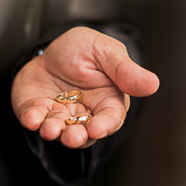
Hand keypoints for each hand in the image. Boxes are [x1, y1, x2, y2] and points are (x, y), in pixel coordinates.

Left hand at [12, 27, 159, 148]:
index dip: (104, 125)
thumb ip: (125, 71)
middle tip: (71, 136)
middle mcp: (84, 114)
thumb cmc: (84, 50)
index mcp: (107, 100)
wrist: (50, 49)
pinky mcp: (36, 111)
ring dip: (54, 131)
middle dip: (77, 136)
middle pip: (84, 133)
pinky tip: (32, 119)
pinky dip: (32, 121)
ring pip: (59, 130)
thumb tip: (153, 84)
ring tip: (50, 128)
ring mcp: (60, 115)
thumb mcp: (106, 52)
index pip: (110, 118)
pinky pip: (34, 119)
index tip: (97, 129)